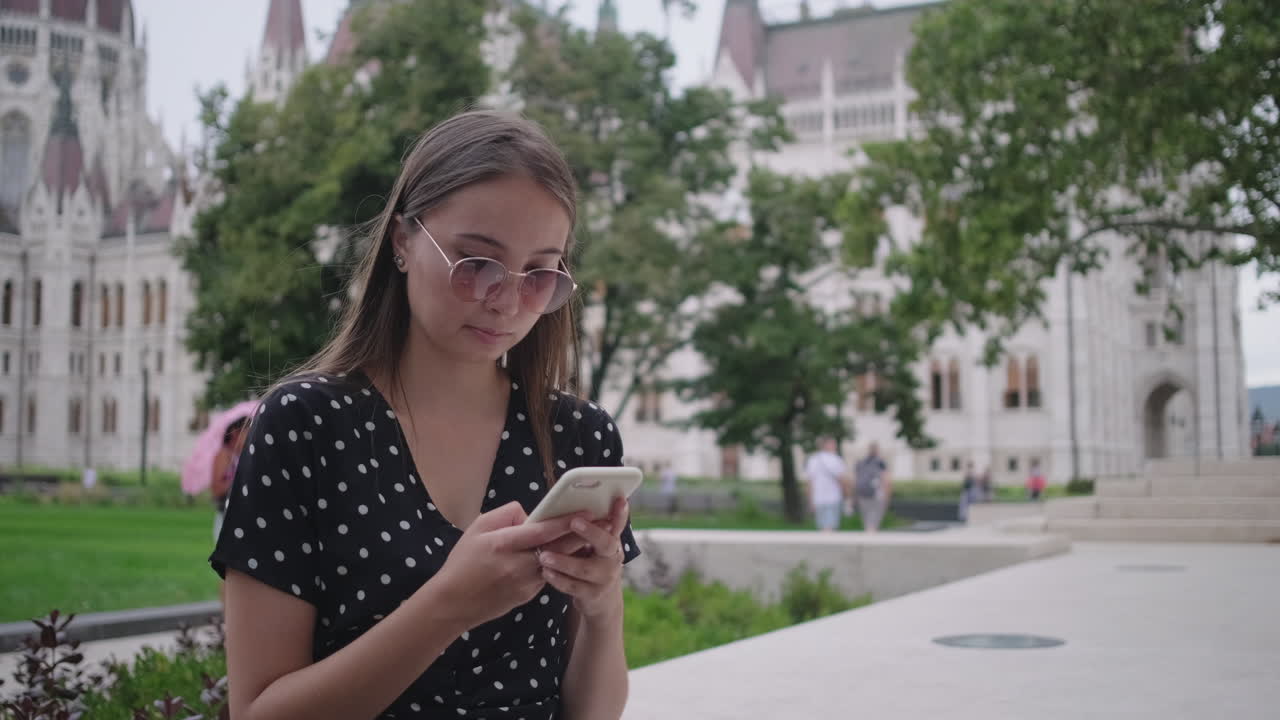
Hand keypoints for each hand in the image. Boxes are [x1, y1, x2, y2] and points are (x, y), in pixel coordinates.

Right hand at [434, 501, 578, 629]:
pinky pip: (546, 575)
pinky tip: (566, 556)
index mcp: (504, 544)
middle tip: (603, 522)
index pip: (542, 531)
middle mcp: (518, 565)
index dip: (566, 521)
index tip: (587, 510)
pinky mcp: (528, 595)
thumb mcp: (477, 528)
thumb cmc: (462, 562)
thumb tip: (530, 515)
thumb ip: (505, 516)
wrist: (453, 603)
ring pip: (556, 563)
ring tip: (589, 536)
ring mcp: (525, 584)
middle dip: (582, 535)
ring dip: (573, 551)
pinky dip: (556, 565)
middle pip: (559, 549)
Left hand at [535, 497, 627, 620]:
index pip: (618, 523)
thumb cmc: (590, 561)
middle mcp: (613, 557)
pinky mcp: (593, 594)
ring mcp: (605, 577)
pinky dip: (559, 579)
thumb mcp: (594, 544)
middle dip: (590, 531)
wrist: (600, 599)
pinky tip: (546, 572)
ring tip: (544, 555)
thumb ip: (588, 527)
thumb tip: (568, 499)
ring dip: (564, 562)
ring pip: (585, 568)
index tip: (619, 499)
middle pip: (606, 542)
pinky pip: (574, 586)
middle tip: (573, 521)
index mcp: (612, 541)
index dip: (620, 512)